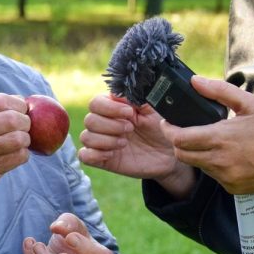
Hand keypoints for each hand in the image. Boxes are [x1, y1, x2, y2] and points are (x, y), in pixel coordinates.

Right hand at [0, 93, 30, 218]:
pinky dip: (23, 154)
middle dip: (25, 122)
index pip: (1, 101)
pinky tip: (16, 153)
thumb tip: (21, 100)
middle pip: (13, 119)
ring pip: (19, 139)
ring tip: (20, 140)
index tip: (22, 110)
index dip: (18, 104)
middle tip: (24, 126)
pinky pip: (19, 157)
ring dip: (25, 139)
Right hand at [78, 94, 193, 194]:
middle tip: (130, 129)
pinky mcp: (102, 160)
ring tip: (124, 143)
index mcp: (113, 109)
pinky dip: (95, 154)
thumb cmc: (160, 129)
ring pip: (86, 137)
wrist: (168, 154)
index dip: (109, 108)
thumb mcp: (152, 110)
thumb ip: (135, 99)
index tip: (130, 113)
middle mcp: (104, 124)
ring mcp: (102, 142)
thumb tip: (116, 93)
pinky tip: (113, 154)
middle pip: (89, 120)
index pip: (95, 103)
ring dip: (106, 140)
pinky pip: (84, 156)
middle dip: (111, 125)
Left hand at [160, 76, 253, 194]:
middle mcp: (220, 161)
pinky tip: (228, 155)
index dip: (168, 130)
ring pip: (197, 165)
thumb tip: (194, 81)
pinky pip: (213, 176)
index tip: (167, 123)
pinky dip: (213, 165)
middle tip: (184, 130)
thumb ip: (219, 91)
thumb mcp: (249, 103)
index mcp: (221, 138)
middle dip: (178, 142)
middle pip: (182, 155)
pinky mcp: (233, 188)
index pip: (179, 139)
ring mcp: (226, 177)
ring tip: (211, 140)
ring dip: (196, 153)